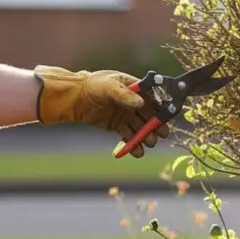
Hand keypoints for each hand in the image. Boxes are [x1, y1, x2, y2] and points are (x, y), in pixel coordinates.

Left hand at [33, 66, 170, 157]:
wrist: (73, 98)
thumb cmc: (92, 86)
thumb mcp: (108, 86)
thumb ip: (124, 95)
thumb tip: (141, 104)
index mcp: (135, 88)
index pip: (152, 99)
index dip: (160, 108)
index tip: (166, 118)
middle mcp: (133, 102)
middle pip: (149, 115)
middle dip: (156, 126)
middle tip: (161, 135)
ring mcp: (125, 115)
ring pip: (140, 127)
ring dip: (145, 136)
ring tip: (149, 143)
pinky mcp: (117, 126)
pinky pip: (128, 136)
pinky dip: (132, 144)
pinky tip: (137, 152)